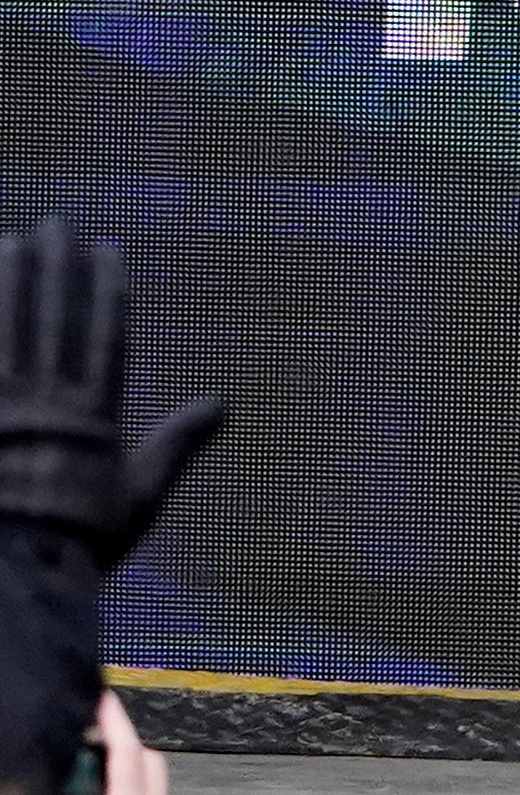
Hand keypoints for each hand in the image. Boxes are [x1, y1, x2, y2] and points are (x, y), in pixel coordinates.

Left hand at [0, 215, 226, 568]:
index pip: (102, 337)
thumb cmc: (81, 542)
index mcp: (93, 417)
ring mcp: (2, 409)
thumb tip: (223, 403)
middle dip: (55, 268)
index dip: (105, 290)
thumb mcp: (141, 498)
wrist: (18, 571)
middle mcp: (46, 402)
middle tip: (54, 222)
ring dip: (7, 282)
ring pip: (5, 330)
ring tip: (10, 241)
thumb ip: (178, 444)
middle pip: (51, 320)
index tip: (106, 248)